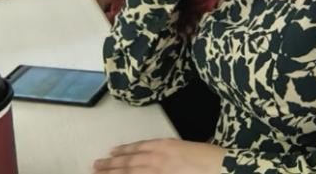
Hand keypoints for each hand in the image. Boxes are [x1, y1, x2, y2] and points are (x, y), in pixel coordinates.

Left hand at [92, 139, 225, 172]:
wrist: (219, 168)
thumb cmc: (210, 158)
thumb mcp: (190, 148)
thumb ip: (174, 152)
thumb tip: (165, 157)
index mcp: (166, 145)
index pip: (139, 147)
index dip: (124, 149)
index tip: (113, 151)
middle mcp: (158, 157)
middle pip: (129, 161)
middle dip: (111, 164)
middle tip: (96, 165)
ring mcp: (157, 171)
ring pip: (129, 172)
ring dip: (112, 173)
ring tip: (99, 172)